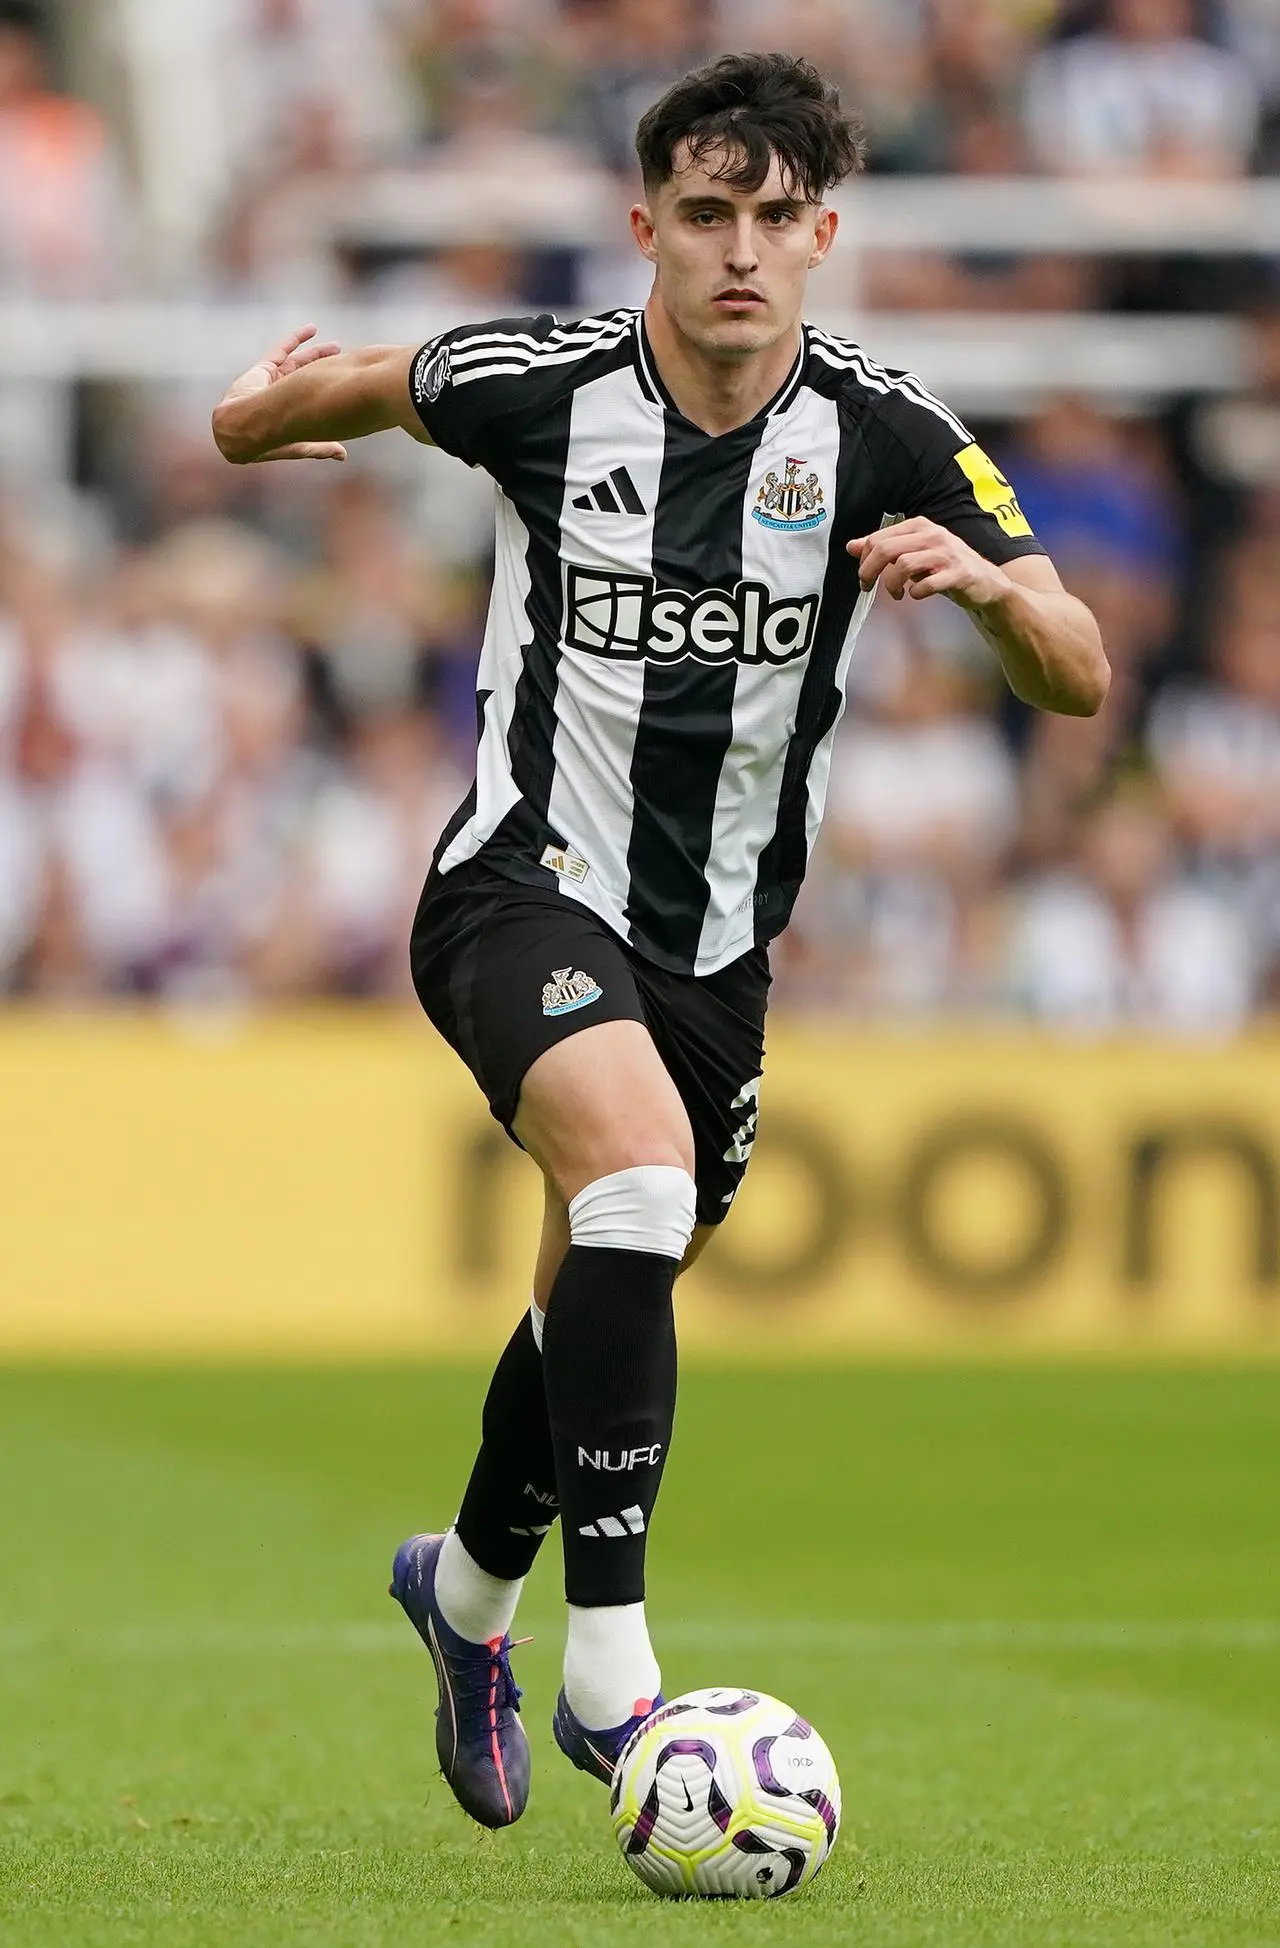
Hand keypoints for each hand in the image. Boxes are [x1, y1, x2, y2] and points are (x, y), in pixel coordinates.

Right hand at [215, 324, 345, 461]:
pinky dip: (296, 338)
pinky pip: (282, 349)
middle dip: (324, 366)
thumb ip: (320, 448)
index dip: (328, 388)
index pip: (313, 396)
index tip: (345, 380)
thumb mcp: (300, 445)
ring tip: (336, 347)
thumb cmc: (268, 441)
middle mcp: (283, 395)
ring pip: (298, 362)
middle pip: (307, 375)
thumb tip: (343, 456)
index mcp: (292, 412)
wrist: (240, 430)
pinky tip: (312, 329)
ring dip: (316, 353)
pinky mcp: (263, 368)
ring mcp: (273, 380)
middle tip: (342, 357)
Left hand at [847, 518, 1009, 607]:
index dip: (864, 560)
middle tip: (867, 587)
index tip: (864, 577)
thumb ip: (885, 549)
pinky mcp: (958, 574)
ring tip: (897, 594)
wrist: (985, 583)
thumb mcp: (913, 553)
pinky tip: (917, 594)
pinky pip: (927, 584)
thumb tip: (851, 546)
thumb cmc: (945, 567)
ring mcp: (947, 554)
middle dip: (869, 571)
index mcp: (920, 527)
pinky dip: (916, 592)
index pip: (878, 538)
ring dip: (892, 584)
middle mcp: (933, 535)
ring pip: (903, 564)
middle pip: (886, 549)